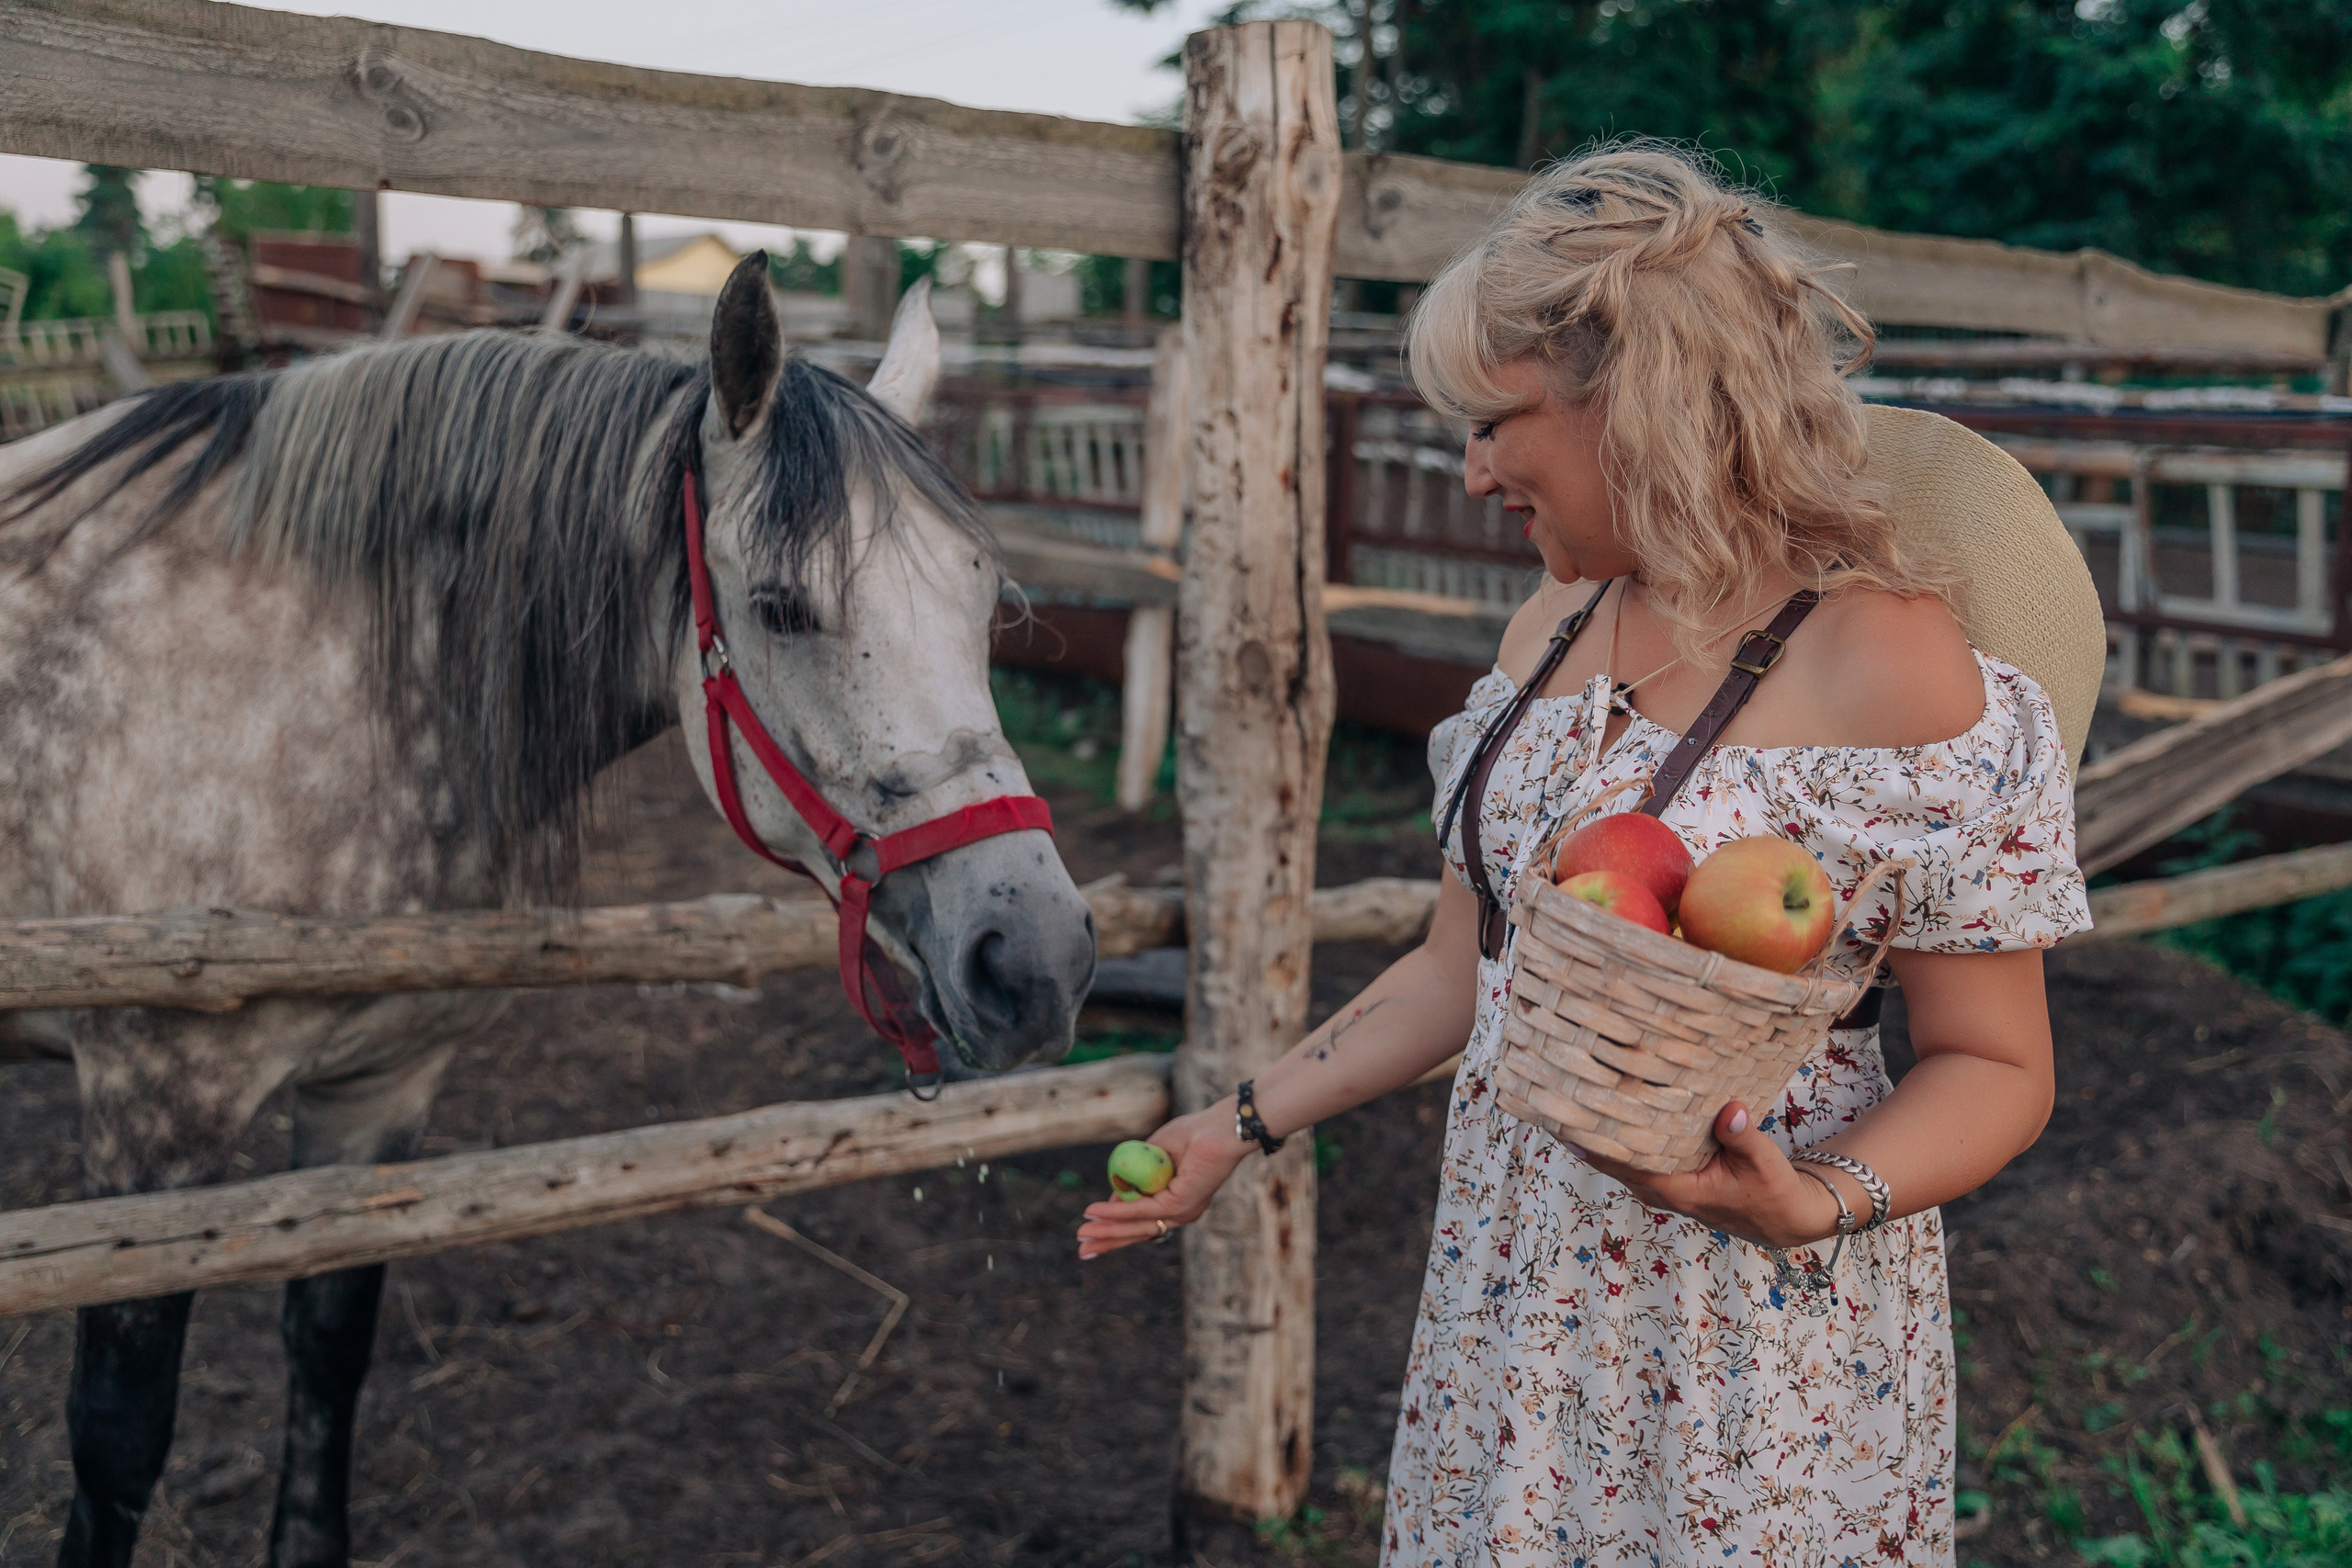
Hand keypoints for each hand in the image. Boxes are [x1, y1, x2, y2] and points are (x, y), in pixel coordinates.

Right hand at [1075, 1102, 1250, 1259]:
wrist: (1223, 1127)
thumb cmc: (1196, 1133)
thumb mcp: (1156, 1153)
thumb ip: (1136, 1173)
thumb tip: (1114, 1192)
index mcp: (1179, 1204)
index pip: (1144, 1225)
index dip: (1116, 1231)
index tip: (1090, 1233)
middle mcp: (1181, 1213)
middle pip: (1139, 1233)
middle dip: (1108, 1241)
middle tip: (1082, 1251)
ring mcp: (1182, 1212)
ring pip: (1137, 1225)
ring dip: (1107, 1230)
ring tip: (1082, 1234)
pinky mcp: (1180, 1204)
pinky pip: (1141, 1210)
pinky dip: (1116, 1211)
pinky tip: (1096, 1211)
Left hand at [1570, 1102, 1841, 1248]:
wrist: (1784, 1217)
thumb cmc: (1773, 1192)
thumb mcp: (1763, 1164)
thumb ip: (1742, 1137)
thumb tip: (1729, 1111)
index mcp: (1675, 1189)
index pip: (1621, 1163)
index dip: (1593, 1139)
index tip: (1568, 1110)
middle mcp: (1658, 1189)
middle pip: (1608, 1157)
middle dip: (1586, 1127)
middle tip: (1560, 1087)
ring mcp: (1659, 1184)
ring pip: (1617, 1155)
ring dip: (1598, 1128)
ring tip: (1572, 1088)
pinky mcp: (1667, 1175)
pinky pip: (1632, 1153)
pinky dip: (1618, 1132)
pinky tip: (1607, 1103)